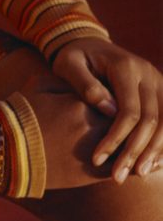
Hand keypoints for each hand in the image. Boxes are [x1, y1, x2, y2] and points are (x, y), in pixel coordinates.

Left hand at [50, 37, 162, 181]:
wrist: (89, 43)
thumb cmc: (74, 57)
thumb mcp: (68, 64)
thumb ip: (84, 84)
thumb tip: (107, 110)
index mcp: (126, 67)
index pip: (129, 111)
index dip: (116, 139)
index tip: (97, 159)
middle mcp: (148, 74)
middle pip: (151, 121)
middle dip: (134, 152)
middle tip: (117, 177)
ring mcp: (159, 82)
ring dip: (153, 152)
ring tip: (135, 174)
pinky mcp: (161, 92)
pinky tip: (150, 164)